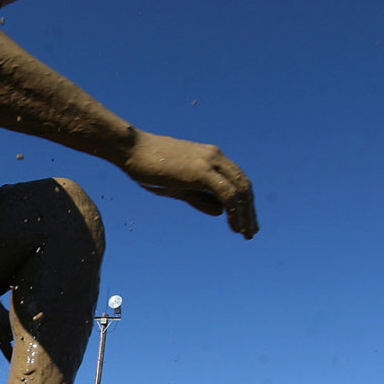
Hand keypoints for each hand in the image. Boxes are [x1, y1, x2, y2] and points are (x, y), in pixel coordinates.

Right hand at [124, 132, 258, 238]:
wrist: (132, 149)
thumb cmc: (150, 167)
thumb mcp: (179, 187)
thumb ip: (200, 198)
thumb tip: (221, 212)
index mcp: (211, 157)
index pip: (237, 180)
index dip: (245, 202)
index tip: (245, 221)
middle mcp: (216, 156)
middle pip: (244, 185)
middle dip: (250, 210)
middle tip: (251, 232)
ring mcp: (211, 161)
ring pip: (241, 190)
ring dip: (246, 214)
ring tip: (246, 234)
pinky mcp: (203, 171)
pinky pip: (228, 193)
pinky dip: (235, 211)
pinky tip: (234, 226)